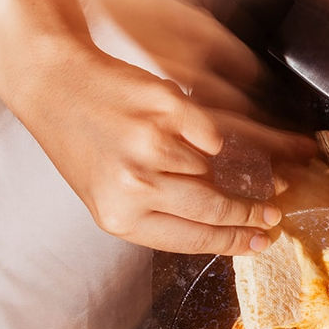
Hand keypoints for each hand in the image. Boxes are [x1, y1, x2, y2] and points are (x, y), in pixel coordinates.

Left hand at [8, 31, 315, 254]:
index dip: (235, 241)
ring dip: (237, 175)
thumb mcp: (110, 197)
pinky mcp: (167, 108)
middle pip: (214, 208)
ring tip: (256, 177)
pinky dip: (215, 139)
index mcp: (121, 217)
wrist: (55, 86)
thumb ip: (161, 217)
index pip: (194, 239)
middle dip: (251, 213)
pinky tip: (207, 140)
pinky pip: (214, 135)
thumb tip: (226, 231)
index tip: (261, 241)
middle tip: (274, 214)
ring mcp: (152, 145)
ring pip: (216, 171)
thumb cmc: (85, 145)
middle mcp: (135, 185)